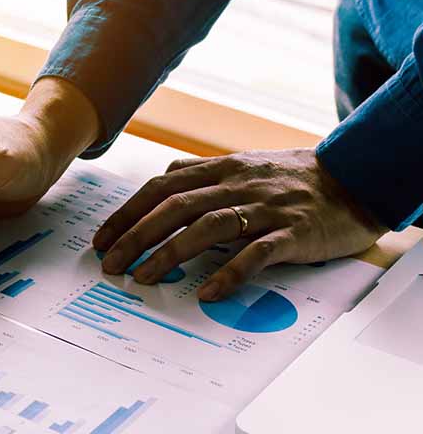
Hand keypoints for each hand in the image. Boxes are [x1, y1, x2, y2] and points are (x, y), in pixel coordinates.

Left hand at [92, 148, 386, 300]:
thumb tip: (161, 179)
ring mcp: (265, 207)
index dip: (128, 212)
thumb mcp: (242, 164)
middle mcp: (237, 184)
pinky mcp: (293, 232)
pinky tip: (208, 292)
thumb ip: (202, 172)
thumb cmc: (291, 176)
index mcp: (220, 168)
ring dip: (170, 253)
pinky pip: (257, 252)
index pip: (161, 187)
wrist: (354, 178)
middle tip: (111, 264)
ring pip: (208, 226)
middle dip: (136, 235)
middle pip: (175, 206)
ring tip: (144, 278)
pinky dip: (230, 272)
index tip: (102, 240)